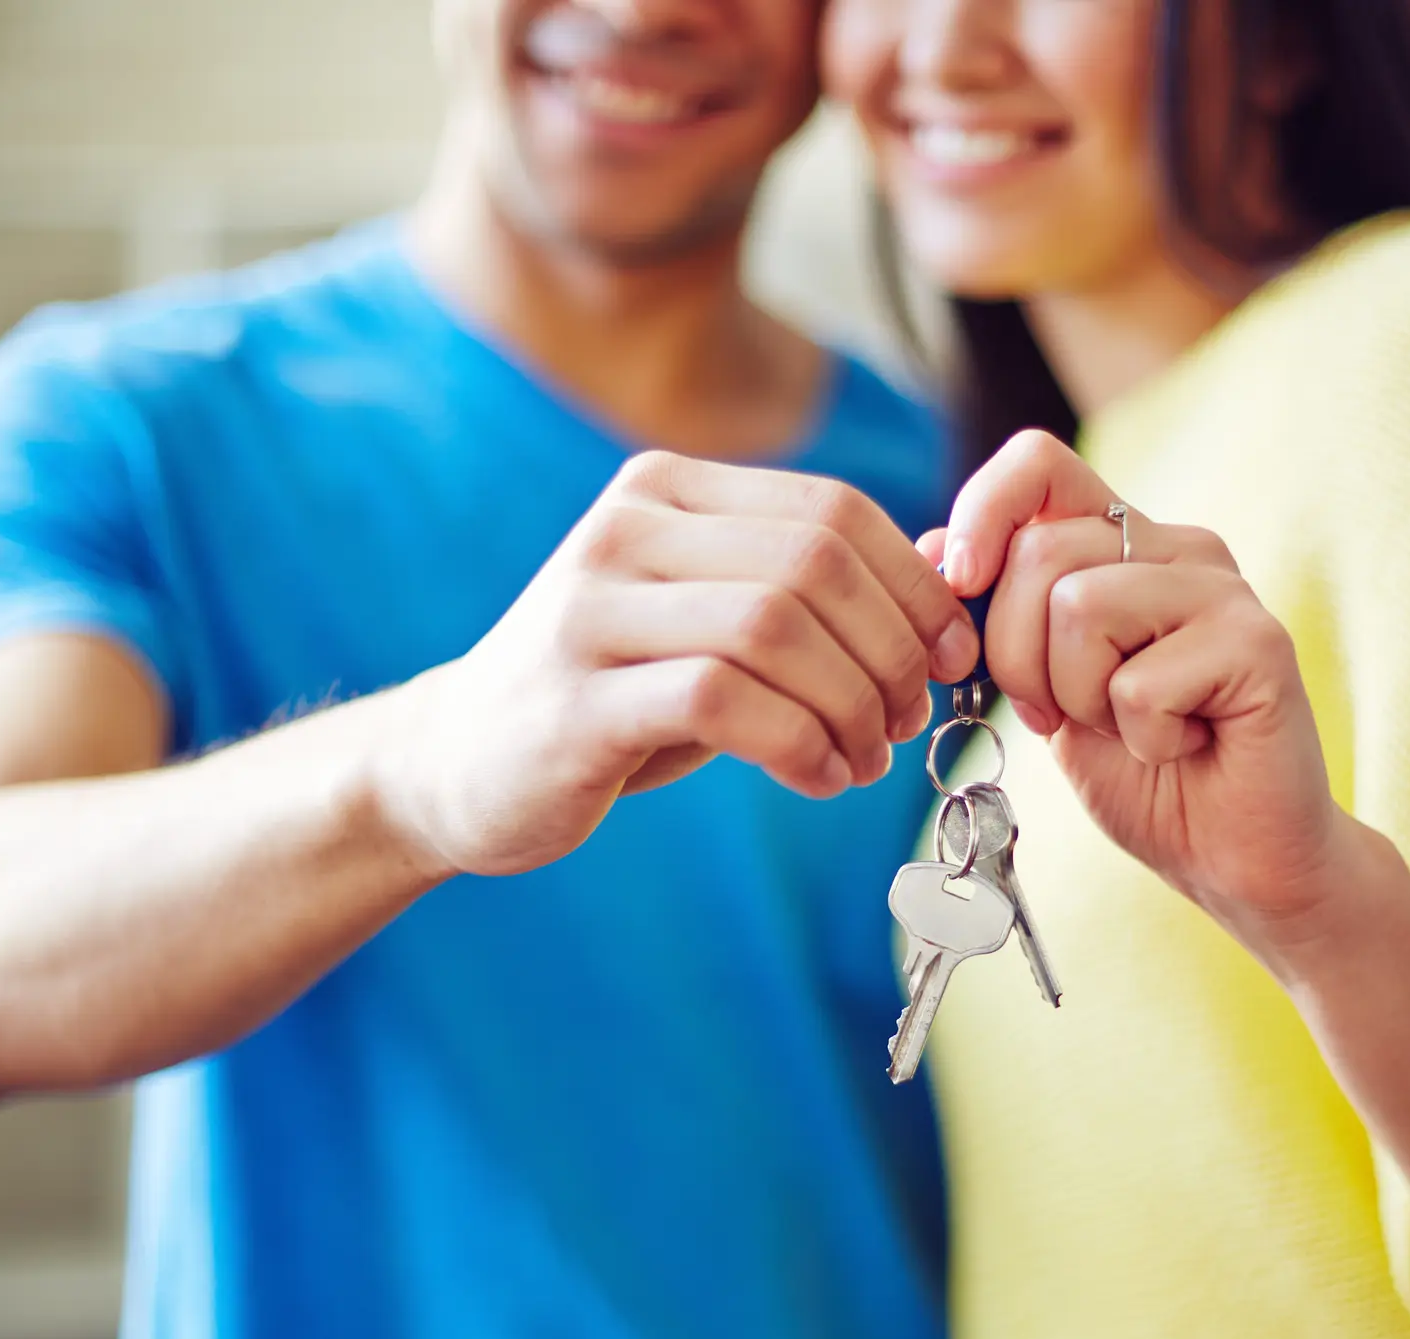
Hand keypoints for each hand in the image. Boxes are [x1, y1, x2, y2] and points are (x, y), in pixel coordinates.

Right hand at [382, 452, 977, 876]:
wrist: (459, 762)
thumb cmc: (617, 692)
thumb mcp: (716, 623)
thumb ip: (815, 587)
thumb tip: (949, 561)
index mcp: (667, 491)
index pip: (833, 512)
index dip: (913, 587)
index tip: (950, 659)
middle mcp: (625, 529)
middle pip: (814, 564)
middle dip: (890, 650)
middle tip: (906, 720)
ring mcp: (592, 610)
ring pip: (775, 627)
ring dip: (851, 704)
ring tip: (865, 759)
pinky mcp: (576, 699)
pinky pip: (723, 700)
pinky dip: (798, 743)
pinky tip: (818, 777)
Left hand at [930, 431, 1350, 954]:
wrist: (1233, 856)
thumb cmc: (1142, 773)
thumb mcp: (1042, 689)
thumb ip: (997, 619)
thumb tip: (930, 549)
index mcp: (1124, 543)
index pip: (1038, 464)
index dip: (981, 513)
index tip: (960, 583)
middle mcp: (1178, 547)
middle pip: (1040, 553)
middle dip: (1018, 657)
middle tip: (1067, 714)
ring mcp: (1223, 590)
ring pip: (1081, 607)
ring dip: (1080, 699)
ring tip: (1133, 728)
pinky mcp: (1259, 644)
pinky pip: (1138, 683)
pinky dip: (1141, 739)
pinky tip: (1184, 746)